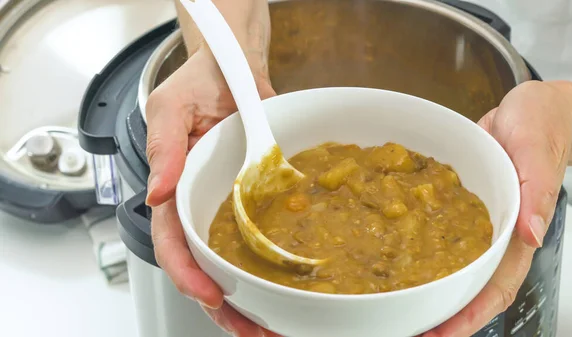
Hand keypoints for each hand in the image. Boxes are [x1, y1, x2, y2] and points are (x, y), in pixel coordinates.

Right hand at [145, 46, 278, 336]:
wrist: (233, 69)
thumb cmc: (196, 84)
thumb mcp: (171, 106)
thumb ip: (163, 147)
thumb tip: (157, 192)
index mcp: (174, 189)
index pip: (172, 242)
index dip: (187, 273)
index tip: (210, 294)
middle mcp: (200, 204)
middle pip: (203, 265)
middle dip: (223, 304)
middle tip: (251, 329)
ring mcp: (228, 206)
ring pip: (233, 261)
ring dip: (249, 296)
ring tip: (272, 325)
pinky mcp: (256, 200)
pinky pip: (262, 237)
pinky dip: (273, 267)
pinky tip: (291, 287)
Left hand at [423, 80, 571, 335]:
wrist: (529, 108)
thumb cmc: (541, 125)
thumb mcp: (536, 151)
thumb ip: (537, 191)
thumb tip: (531, 233)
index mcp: (518, 231)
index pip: (497, 287)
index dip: (471, 315)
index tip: (442, 332)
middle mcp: (496, 235)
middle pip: (471, 287)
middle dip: (444, 313)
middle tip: (409, 326)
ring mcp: (478, 223)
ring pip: (455, 267)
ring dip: (431, 288)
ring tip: (399, 305)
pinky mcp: (461, 207)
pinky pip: (442, 236)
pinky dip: (425, 254)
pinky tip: (399, 258)